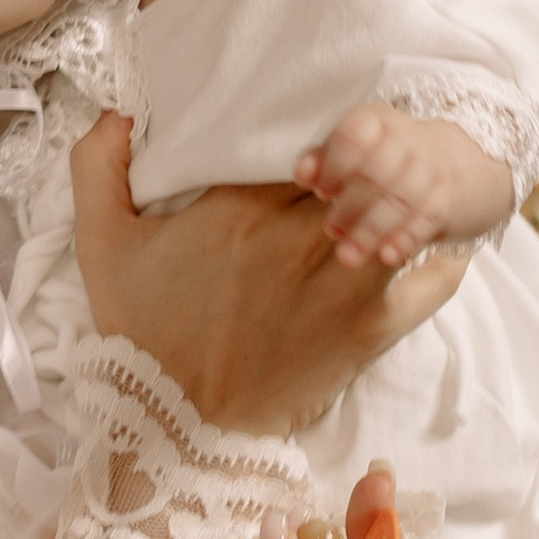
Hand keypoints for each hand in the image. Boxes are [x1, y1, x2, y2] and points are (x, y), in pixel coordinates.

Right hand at [72, 114, 469, 433]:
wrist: (178, 425)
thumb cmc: (142, 334)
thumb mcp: (99, 245)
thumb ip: (95, 166)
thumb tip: (119, 113)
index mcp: (241, 207)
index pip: (310, 141)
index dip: (322, 138)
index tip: (319, 146)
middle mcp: (300, 236)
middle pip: (361, 168)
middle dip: (368, 160)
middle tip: (368, 162)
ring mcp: (345, 280)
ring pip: (401, 208)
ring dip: (406, 198)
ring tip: (403, 195)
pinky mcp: (373, 325)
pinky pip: (435, 275)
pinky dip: (442, 254)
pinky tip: (432, 244)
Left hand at [295, 104, 513, 270]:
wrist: (457, 165)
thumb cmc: (388, 160)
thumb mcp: (357, 151)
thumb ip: (324, 160)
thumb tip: (303, 174)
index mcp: (377, 121)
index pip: (355, 135)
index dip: (335, 165)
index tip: (323, 192)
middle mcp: (408, 139)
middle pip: (376, 172)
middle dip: (350, 205)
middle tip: (332, 230)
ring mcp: (432, 170)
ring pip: (400, 200)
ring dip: (371, 230)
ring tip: (348, 256)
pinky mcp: (448, 200)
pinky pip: (426, 220)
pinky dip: (405, 239)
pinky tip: (388, 256)